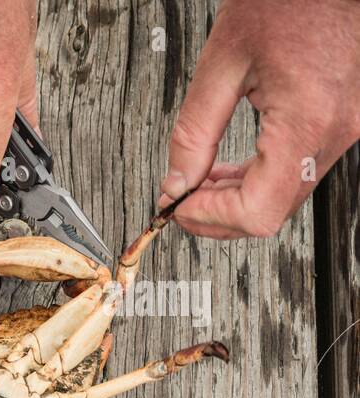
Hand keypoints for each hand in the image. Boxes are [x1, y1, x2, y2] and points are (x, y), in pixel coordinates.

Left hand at [162, 0, 359, 238]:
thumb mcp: (224, 59)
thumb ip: (194, 130)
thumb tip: (177, 181)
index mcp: (309, 119)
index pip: (257, 211)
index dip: (209, 217)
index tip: (176, 206)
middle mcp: (336, 131)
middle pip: (271, 212)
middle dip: (217, 214)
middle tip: (177, 200)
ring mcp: (345, 128)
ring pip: (284, 196)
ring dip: (235, 198)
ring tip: (196, 180)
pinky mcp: (343, 121)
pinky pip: (296, 170)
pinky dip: (257, 177)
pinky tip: (226, 168)